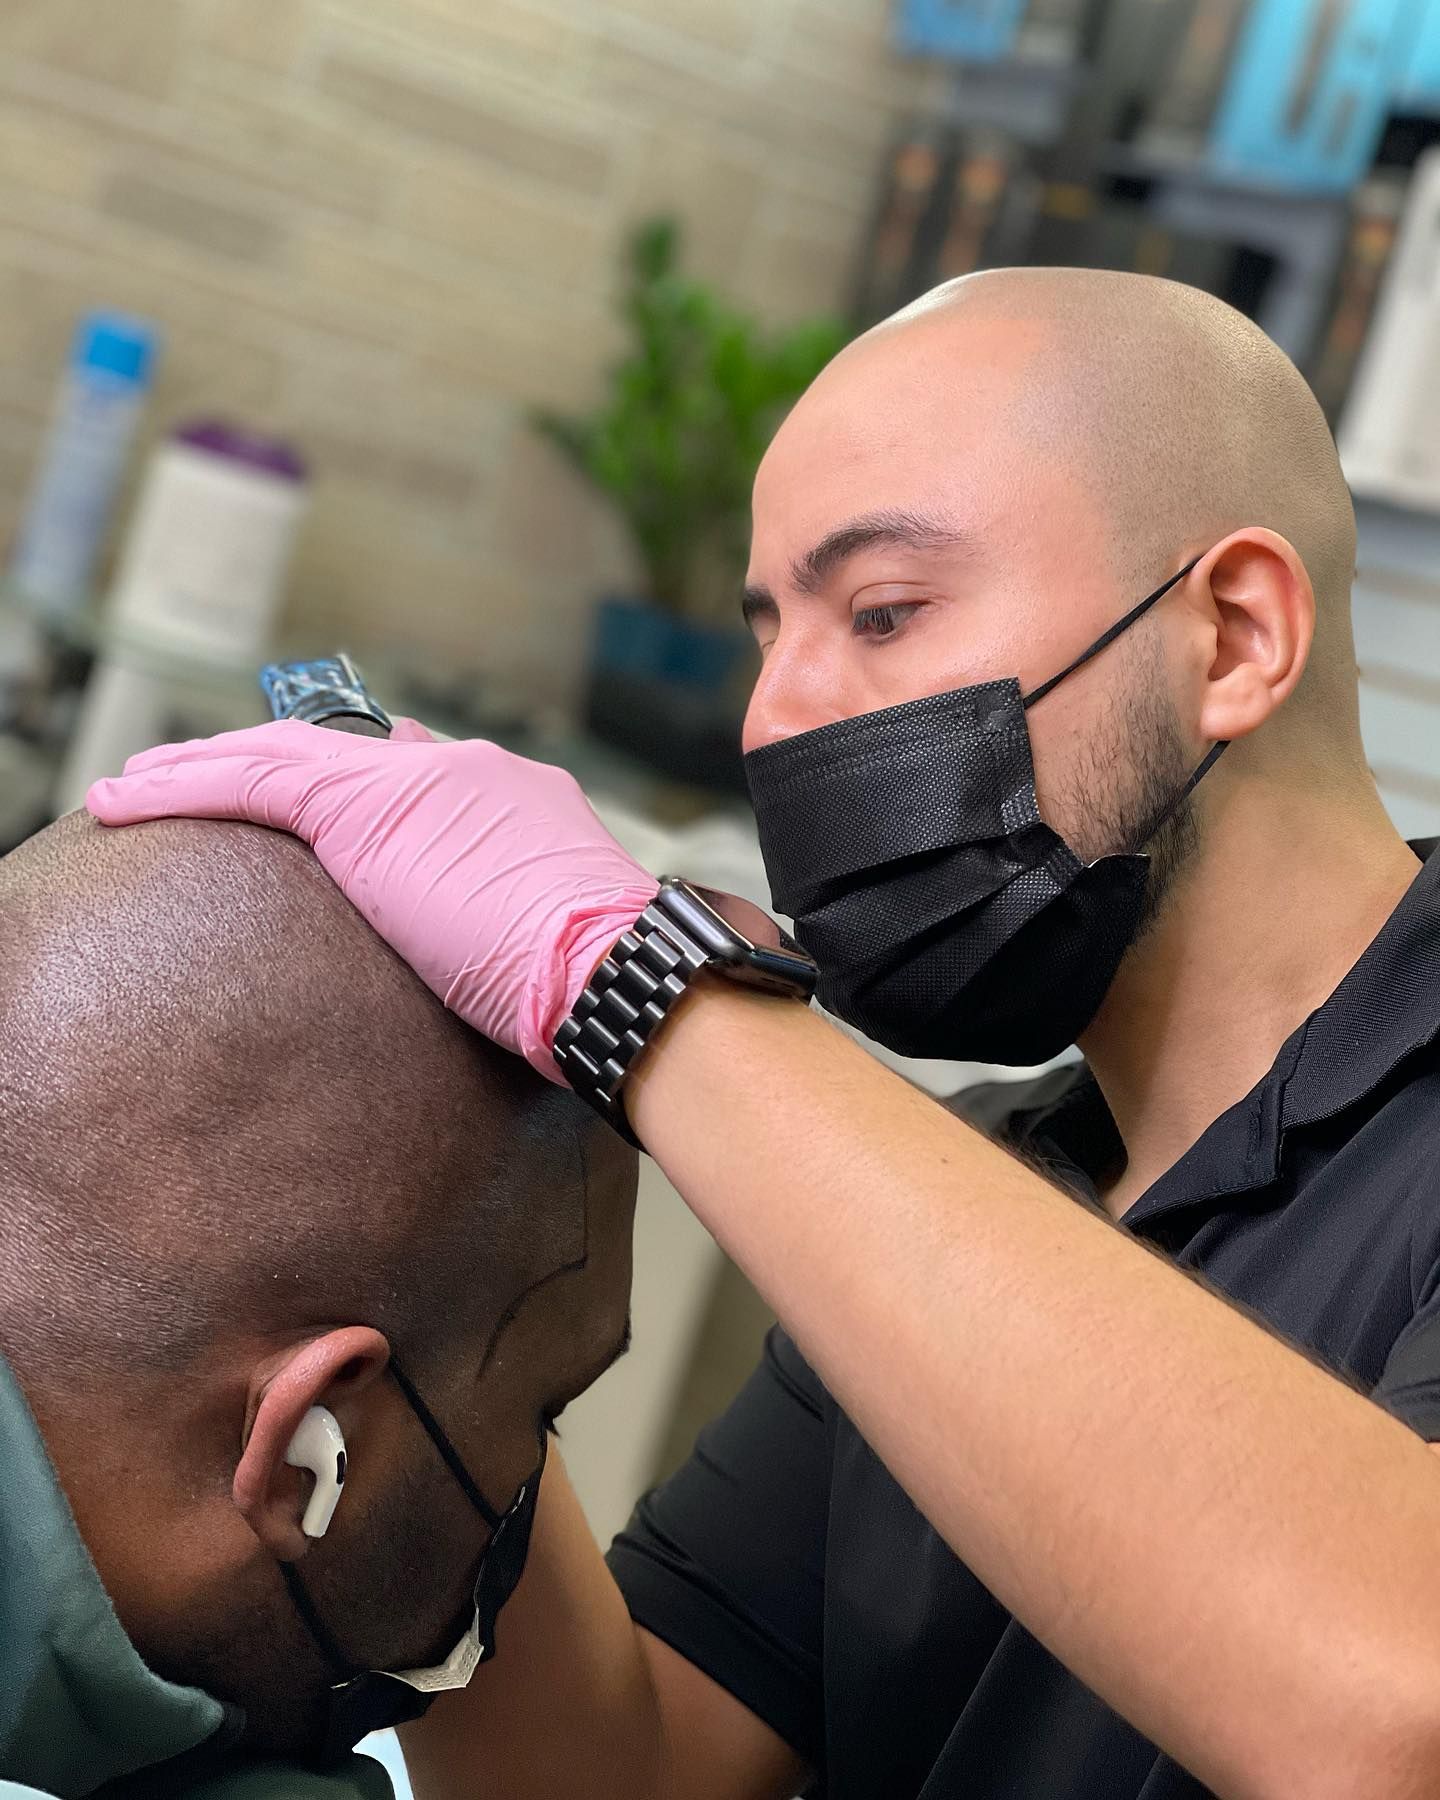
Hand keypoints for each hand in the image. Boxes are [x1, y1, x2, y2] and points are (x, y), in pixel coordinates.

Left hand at [86, 719, 658, 1081]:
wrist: (615, 970)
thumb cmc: (598, 986)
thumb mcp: (551, 938)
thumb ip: (508, 920)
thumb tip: (473, 941)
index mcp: (515, 798)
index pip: (416, 767)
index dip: (356, 774)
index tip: (315, 786)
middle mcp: (468, 771)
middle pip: (344, 748)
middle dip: (269, 759)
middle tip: (205, 771)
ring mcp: (422, 780)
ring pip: (286, 753)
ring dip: (203, 766)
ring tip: (137, 786)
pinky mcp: (369, 806)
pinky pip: (256, 778)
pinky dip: (184, 783)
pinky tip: (127, 797)